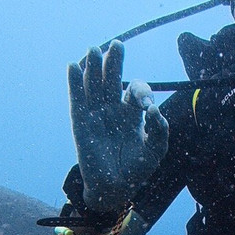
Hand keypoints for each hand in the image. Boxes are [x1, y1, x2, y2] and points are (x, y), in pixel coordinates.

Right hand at [68, 40, 168, 210]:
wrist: (116, 189)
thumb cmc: (137, 170)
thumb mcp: (156, 149)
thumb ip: (160, 129)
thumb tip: (153, 109)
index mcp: (131, 114)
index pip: (134, 92)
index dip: (140, 91)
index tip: (145, 103)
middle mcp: (112, 111)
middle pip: (112, 80)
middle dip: (114, 63)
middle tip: (117, 45)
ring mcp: (95, 116)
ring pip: (94, 86)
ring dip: (93, 67)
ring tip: (94, 49)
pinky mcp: (81, 125)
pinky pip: (77, 100)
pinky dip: (74, 83)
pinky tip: (73, 66)